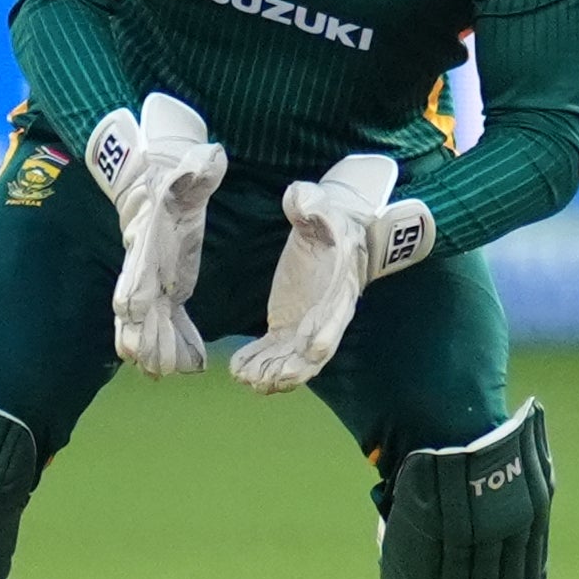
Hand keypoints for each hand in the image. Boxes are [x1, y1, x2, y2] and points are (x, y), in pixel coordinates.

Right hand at [87, 94, 228, 376]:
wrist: (156, 187)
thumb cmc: (174, 180)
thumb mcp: (188, 170)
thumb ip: (197, 168)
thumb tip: (210, 157)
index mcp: (148, 241)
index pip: (135, 268)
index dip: (133, 289)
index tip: (132, 311)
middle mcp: (144, 268)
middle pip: (135, 306)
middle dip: (138, 332)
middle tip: (143, 358)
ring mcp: (153, 283)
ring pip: (148, 323)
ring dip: (153, 346)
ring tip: (160, 371)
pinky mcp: (168, 291)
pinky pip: (168, 323)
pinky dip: (173, 344)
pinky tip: (186, 365)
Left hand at [229, 153, 435, 393]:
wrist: (336, 233)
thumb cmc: (329, 219)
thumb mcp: (321, 206)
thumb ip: (312, 204)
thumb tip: (299, 197)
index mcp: (340, 285)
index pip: (337, 314)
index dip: (327, 332)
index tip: (313, 349)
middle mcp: (326, 313)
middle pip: (316, 349)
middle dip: (295, 366)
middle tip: (271, 379)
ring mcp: (306, 324)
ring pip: (294, 359)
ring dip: (273, 373)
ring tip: (249, 380)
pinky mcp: (288, 327)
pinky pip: (275, 353)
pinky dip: (259, 363)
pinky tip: (238, 370)